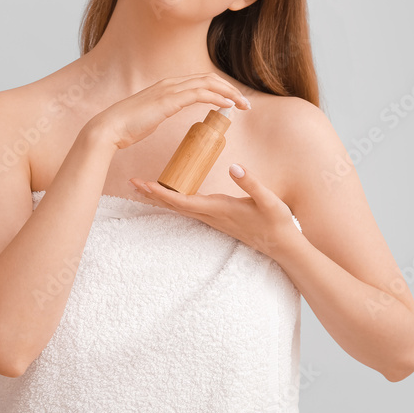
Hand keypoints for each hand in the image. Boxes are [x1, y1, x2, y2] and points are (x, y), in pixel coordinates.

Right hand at [89, 73, 250, 150]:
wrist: (110, 128)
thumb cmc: (127, 126)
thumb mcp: (149, 115)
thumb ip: (160, 110)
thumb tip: (166, 113)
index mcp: (166, 86)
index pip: (200, 81)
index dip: (220, 88)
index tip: (233, 101)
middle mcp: (170, 83)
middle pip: (208, 78)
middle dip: (229, 88)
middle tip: (245, 102)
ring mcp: (169, 90)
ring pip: (207, 83)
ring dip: (228, 92)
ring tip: (242, 104)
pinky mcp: (169, 100)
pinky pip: (200, 94)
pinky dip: (217, 97)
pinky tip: (228, 104)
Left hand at [128, 162, 300, 258]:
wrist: (282, 245)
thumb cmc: (276, 222)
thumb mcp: (268, 200)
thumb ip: (251, 183)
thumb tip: (234, 167)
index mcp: (217, 209)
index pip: (181, 200)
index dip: (160, 192)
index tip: (143, 184)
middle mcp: (210, 215)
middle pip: (173, 205)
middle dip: (151, 194)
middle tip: (131, 182)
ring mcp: (212, 218)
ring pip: (179, 208)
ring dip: (160, 198)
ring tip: (142, 187)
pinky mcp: (216, 218)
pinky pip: (188, 209)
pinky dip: (173, 200)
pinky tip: (168, 194)